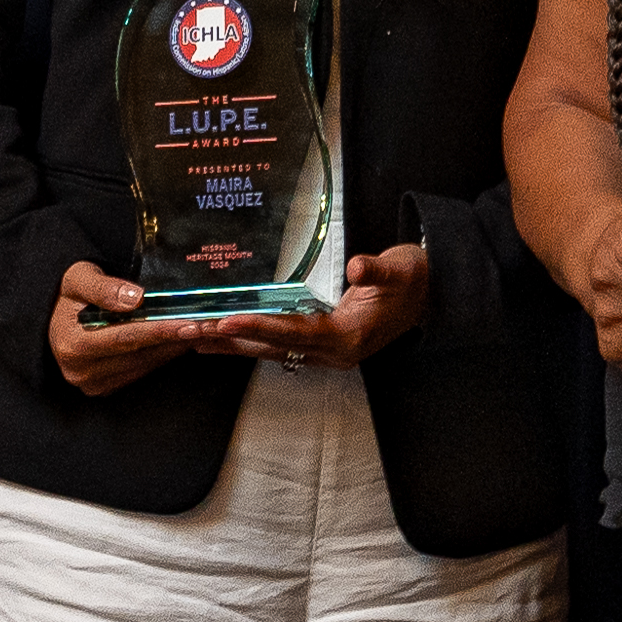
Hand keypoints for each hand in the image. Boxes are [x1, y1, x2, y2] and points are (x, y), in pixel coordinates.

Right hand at [48, 259, 226, 398]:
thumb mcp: (78, 278)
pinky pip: (140, 371)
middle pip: (139, 355)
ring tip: (203, 330)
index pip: (126, 337)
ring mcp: (92, 383)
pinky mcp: (103, 388)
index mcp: (72, 344)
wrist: (53, 316)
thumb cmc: (68, 293)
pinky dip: (162, 355)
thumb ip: (103, 288)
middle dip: (176, 339)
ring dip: (174, 348)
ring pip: (144, 365)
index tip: (190, 323)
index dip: (160, 330)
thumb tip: (135, 299)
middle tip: (210, 325)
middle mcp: (81, 371)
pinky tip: (181, 341)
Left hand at [213, 242, 432, 367]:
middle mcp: (334, 353)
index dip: (260, 326)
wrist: (431, 294)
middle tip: (190, 332)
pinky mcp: (323, 344)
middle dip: (232, 341)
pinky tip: (227, 337)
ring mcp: (328, 353)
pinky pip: (281, 346)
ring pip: (273, 351)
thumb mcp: (398, 270)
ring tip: (195, 340)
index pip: (296, 333)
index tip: (226, 320)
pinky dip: (252, 341)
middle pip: (274, 348)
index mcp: (348, 337)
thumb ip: (377, 271)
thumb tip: (358, 268)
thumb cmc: (413, 279)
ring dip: (235, 345)